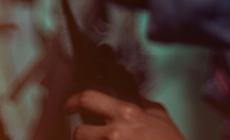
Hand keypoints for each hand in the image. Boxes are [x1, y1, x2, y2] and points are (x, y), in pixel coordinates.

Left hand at [66, 91, 184, 139]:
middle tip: (85, 135)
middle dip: (80, 135)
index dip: (73, 101)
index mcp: (126, 114)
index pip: (88, 99)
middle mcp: (115, 134)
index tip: (69, 106)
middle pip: (79, 132)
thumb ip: (141, 102)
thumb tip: (129, 93)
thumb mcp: (159, 115)